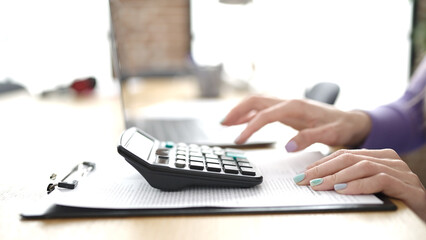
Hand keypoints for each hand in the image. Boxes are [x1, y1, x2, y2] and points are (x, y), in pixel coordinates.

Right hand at [221, 95, 370, 151]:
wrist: (351, 120)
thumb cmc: (341, 127)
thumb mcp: (330, 135)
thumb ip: (309, 138)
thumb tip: (288, 146)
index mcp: (295, 107)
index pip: (265, 115)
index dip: (249, 127)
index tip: (239, 140)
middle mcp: (288, 102)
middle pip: (255, 101)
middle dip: (237, 111)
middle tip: (223, 124)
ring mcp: (287, 104)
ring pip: (257, 102)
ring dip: (240, 110)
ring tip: (226, 122)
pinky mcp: (287, 110)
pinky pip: (264, 108)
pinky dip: (250, 114)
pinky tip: (242, 121)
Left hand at [294, 149, 425, 220]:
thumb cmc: (396, 201)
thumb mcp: (370, 188)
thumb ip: (351, 180)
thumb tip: (317, 182)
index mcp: (379, 156)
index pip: (344, 156)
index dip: (321, 164)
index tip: (302, 174)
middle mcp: (390, 160)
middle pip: (349, 159)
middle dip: (323, 170)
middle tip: (304, 180)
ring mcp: (400, 171)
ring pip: (362, 166)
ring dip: (337, 177)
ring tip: (319, 185)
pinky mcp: (408, 185)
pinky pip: (379, 180)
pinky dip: (358, 185)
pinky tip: (343, 190)